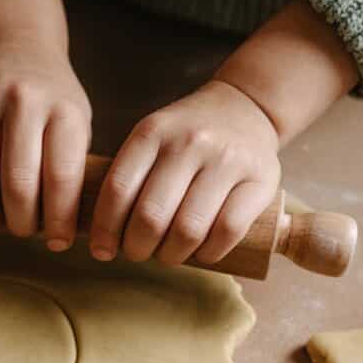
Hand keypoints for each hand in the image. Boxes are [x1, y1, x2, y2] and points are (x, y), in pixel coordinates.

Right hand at [0, 39, 91, 246]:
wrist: (17, 48)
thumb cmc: (51, 101)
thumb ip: (72, 171)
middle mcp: (24, 102)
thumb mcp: (76, 124)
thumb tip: (62, 235)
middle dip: (19, 223)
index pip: (61, 178)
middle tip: (20, 231)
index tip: (57, 240)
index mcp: (64, 111)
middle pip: (17, 184)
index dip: (58, 220)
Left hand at [90, 80, 281, 264]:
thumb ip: (128, 178)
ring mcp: (227, 160)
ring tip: (168, 254)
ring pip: (189, 230)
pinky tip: (202, 252)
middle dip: (138, 248)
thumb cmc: (187, 136)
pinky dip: (209, 253)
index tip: (102, 250)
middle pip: (151, 216)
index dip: (105, 229)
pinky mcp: (260, 179)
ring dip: (172, 255)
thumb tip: (102, 240)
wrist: (245, 107)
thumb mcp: (151, 139)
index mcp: (152, 132)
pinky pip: (228, 231)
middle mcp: (189, 143)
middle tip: (138, 252)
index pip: (118, 191)